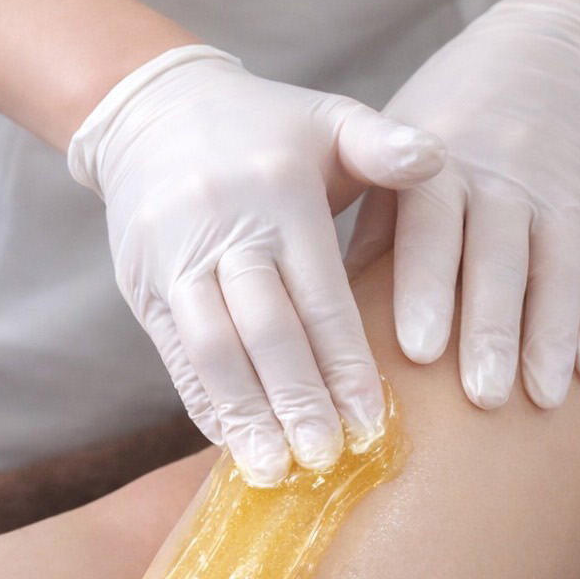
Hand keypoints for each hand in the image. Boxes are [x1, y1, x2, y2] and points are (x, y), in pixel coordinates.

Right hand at [69, 46, 444, 483]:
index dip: (344, 362)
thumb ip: (385, 143)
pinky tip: (231, 440)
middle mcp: (221, 225)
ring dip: (244, 413)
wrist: (153, 109)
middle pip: (263, 328)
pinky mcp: (140, 283)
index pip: (319, 293)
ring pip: (211, 347)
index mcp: (279, 191)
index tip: (371, 422)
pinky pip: (174, 351)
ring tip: (275, 469)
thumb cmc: (266, 126)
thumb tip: (439, 159)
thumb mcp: (328, 117)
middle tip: (328, 459)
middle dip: (297, 400)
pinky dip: (203, 399)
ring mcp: (172, 258)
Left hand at [346, 0, 579, 409]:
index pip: (432, 228)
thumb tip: (329, 316)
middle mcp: (504, 175)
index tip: (418, 350)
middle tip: (481, 398)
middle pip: (500, 259)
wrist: (547, 51)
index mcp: (438, 164)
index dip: (427, 288)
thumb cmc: (442, 125)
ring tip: (541, 400)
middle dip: (493, 330)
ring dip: (551, 336)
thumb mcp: (393, 156)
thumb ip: (372, 227)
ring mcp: (560, 190)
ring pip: (560, 268)